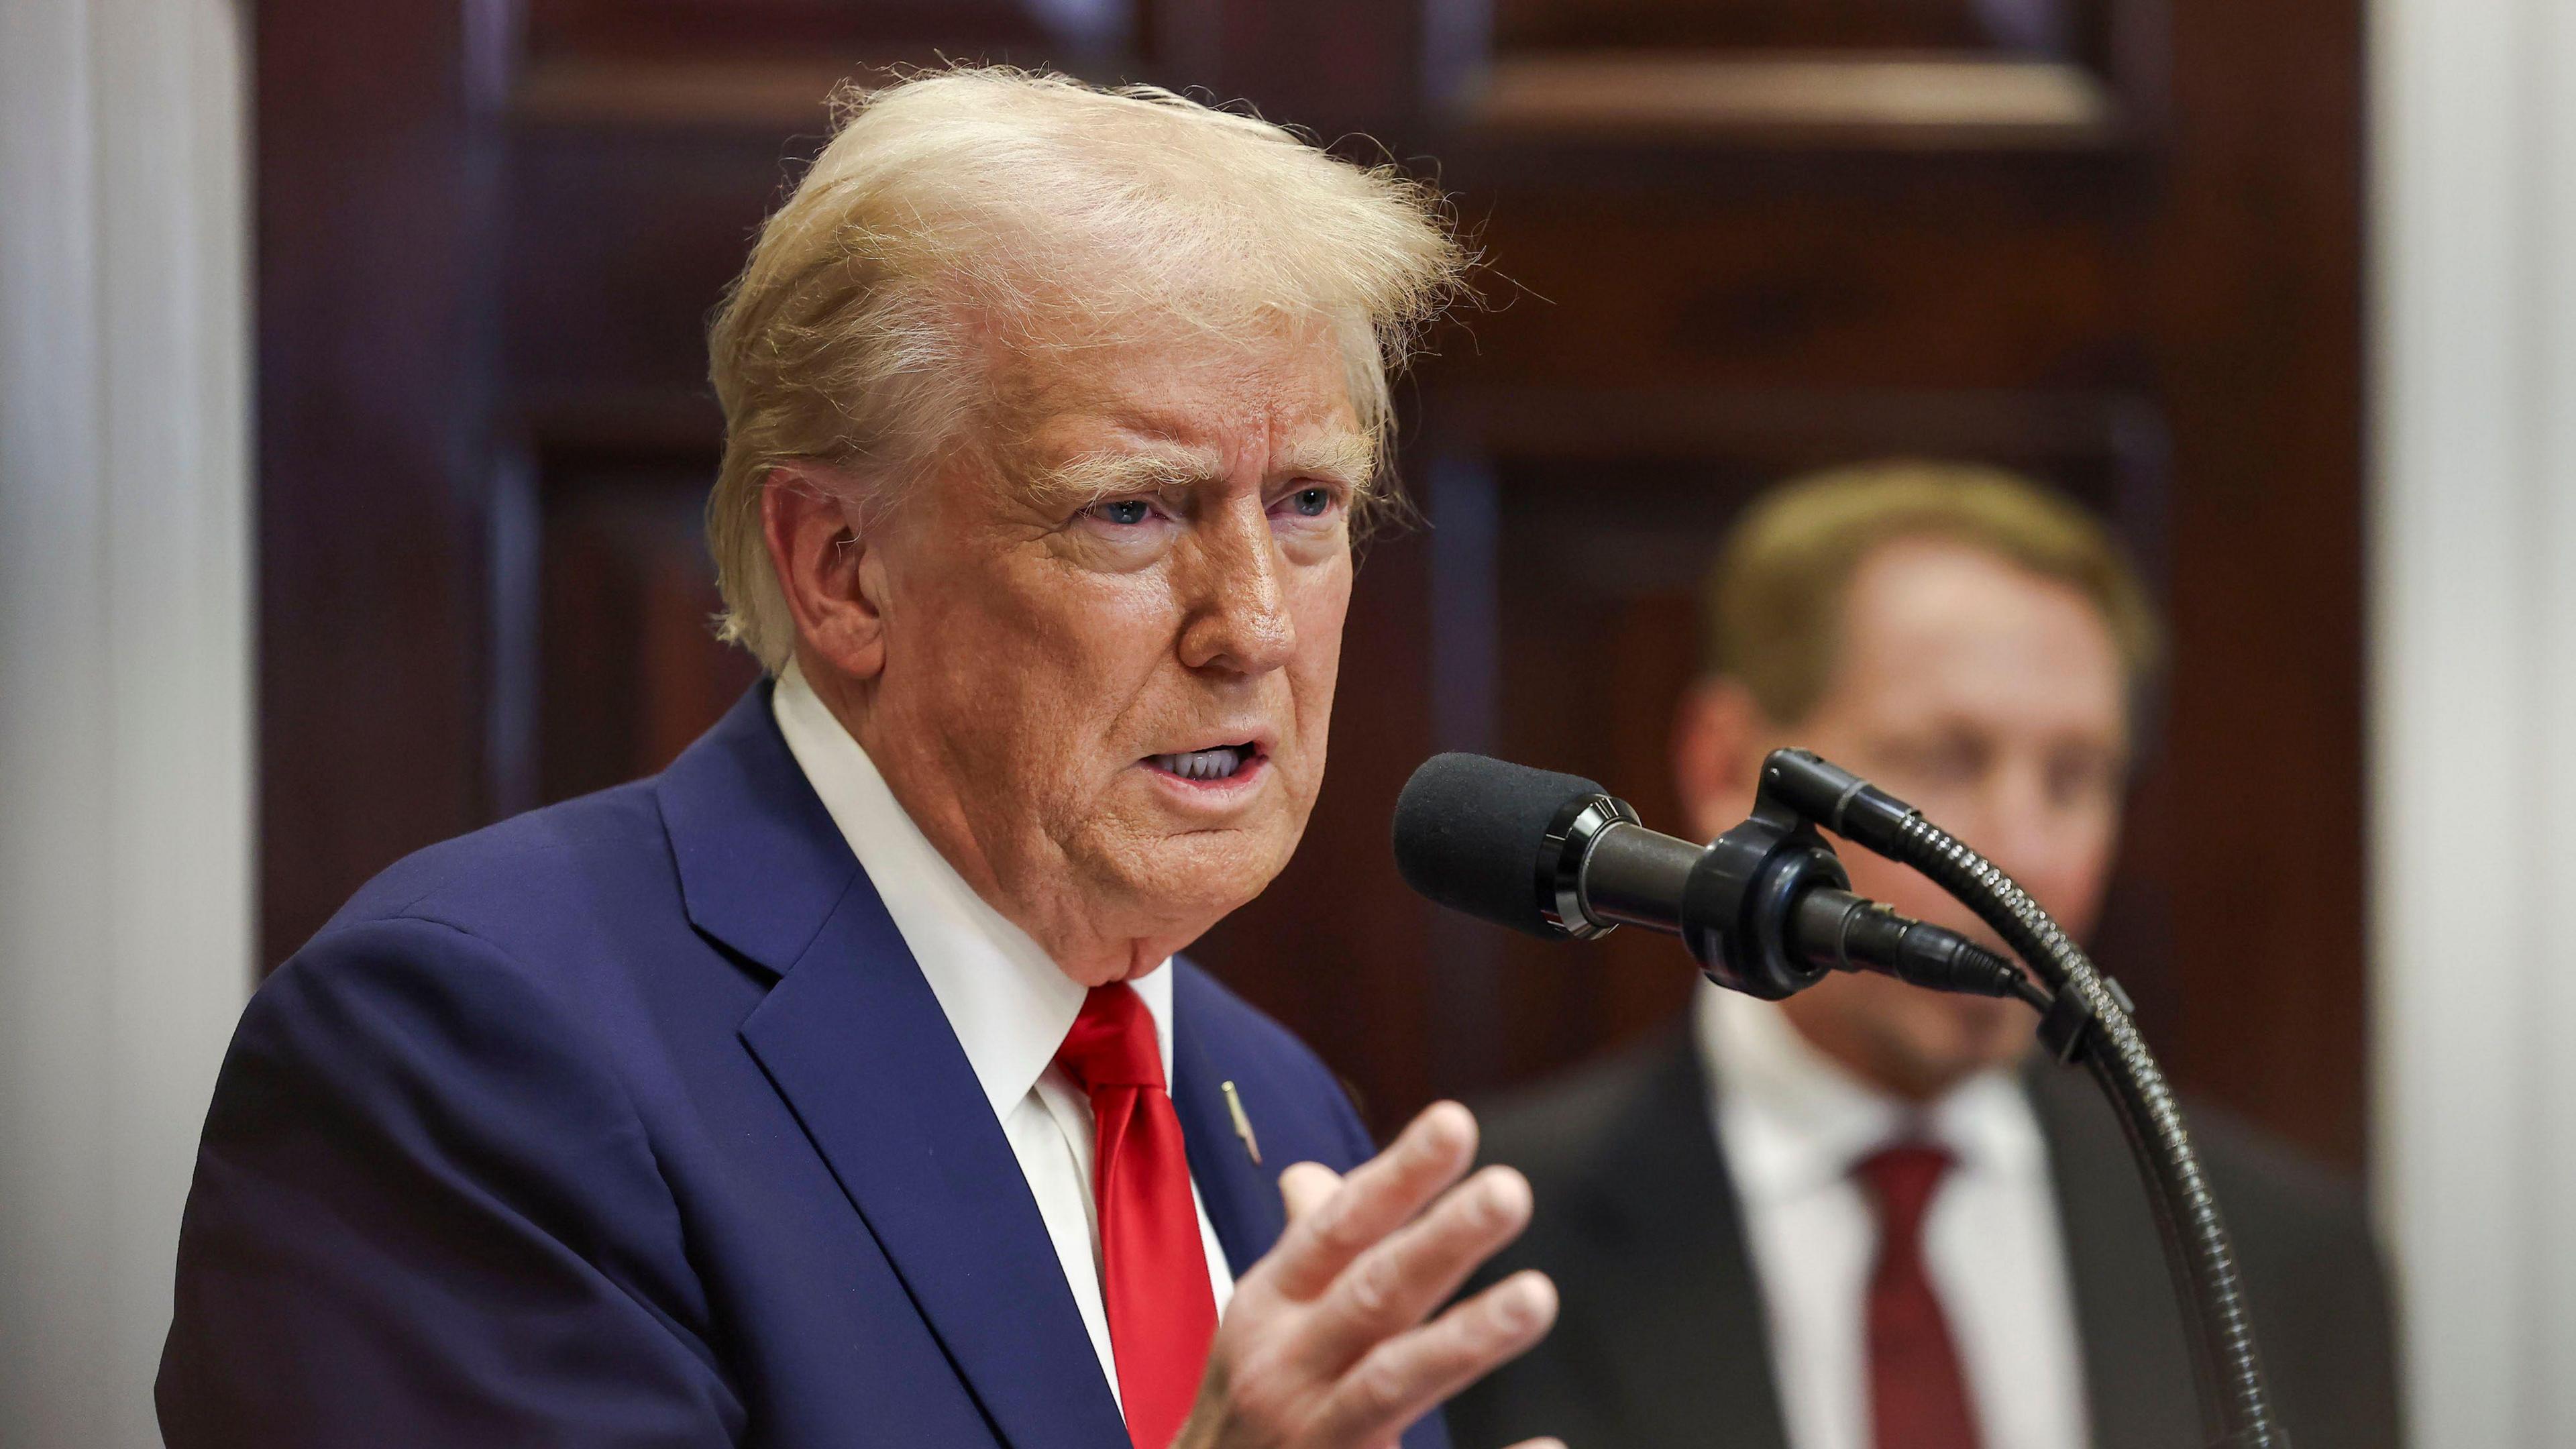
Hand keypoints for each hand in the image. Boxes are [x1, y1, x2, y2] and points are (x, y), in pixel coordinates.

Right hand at [1170, 1101, 1562, 1448]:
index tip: (1456, 1122)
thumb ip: (1305, 1247)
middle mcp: (1288, 1370)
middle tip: (1510, 1190)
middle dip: (1438, 1243)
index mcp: (1271, 1310)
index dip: (1397, 1177)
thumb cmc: (1245, 1406)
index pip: (1337, 1229)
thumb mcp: (1257, 1321)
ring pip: (1391, 1385)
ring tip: (1536, 1296)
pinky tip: (1550, 1448)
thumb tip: (1314, 1172)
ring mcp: (1316, 1440)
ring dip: (1464, 1340)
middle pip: (1371, 1297)